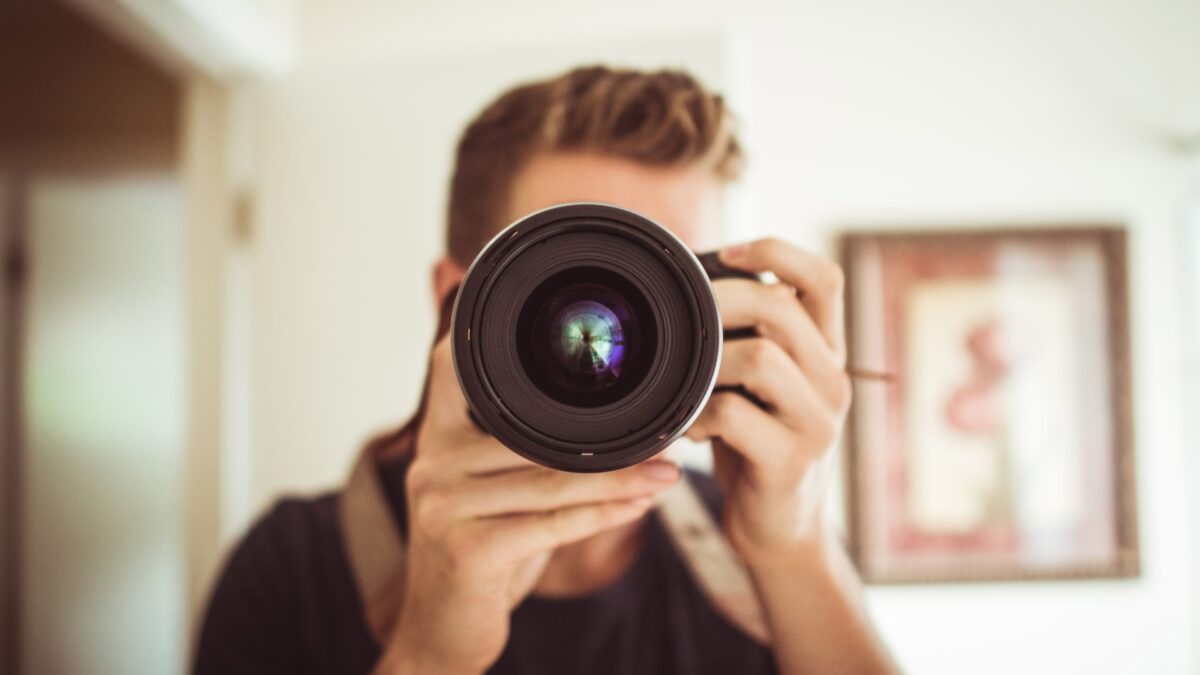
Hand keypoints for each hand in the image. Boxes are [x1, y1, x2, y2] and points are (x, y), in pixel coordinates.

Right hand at [375, 336, 681, 673]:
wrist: (440, 633)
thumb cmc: (478, 557)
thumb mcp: (490, 495)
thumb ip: (522, 455)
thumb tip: (606, 427)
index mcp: (436, 440)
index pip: (455, 370)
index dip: (501, 342)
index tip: (571, 337)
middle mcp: (432, 464)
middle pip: (535, 440)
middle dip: (607, 443)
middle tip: (664, 438)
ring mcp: (444, 507)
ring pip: (551, 482)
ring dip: (619, 479)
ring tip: (665, 473)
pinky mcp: (467, 550)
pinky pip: (552, 526)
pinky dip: (603, 516)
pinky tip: (638, 506)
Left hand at [686, 238, 850, 561]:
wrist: (779, 527)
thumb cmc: (758, 443)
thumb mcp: (761, 384)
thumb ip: (748, 339)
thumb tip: (692, 282)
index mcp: (827, 351)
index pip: (825, 279)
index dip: (778, 251)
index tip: (728, 250)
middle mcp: (833, 380)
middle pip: (783, 307)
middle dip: (722, 300)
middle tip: (683, 319)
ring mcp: (817, 422)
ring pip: (761, 357)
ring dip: (709, 362)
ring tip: (687, 382)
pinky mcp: (791, 461)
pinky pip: (736, 416)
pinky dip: (698, 415)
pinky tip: (687, 428)